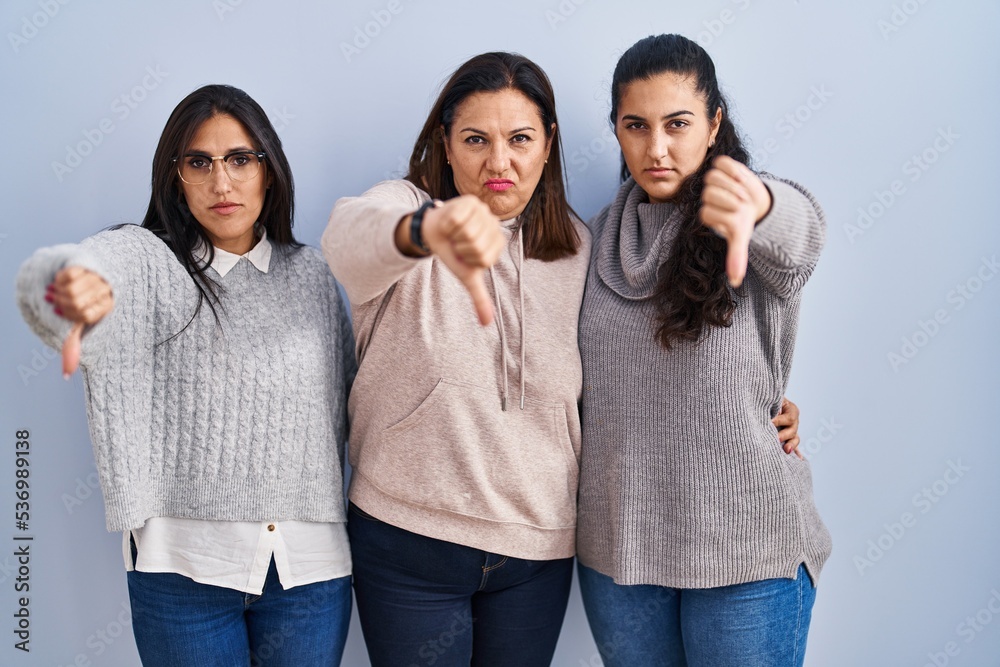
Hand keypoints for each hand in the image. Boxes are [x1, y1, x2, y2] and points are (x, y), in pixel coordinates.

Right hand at [46, 267, 113, 377]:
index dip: (67, 314)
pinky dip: (60, 278)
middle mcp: (107, 293)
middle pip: (76, 303)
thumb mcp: (82, 324)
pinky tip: (61, 278)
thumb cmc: (86, 304)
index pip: (84, 316)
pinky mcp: (89, 265)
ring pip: (72, 288)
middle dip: (61, 303)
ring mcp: (99, 277)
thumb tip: (66, 374)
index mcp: (107, 308)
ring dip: (58, 290)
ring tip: (57, 289)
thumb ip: (73, 345)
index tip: (58, 311)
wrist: (98, 274)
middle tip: (54, 299)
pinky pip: (69, 273)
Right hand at [398, 195, 504, 325]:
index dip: (469, 260)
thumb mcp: (466, 276)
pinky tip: (450, 222)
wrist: (434, 233)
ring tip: (455, 233)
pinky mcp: (469, 201)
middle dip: (461, 248)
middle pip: (476, 245)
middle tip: (458, 243)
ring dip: (454, 235)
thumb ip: (479, 298)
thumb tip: (486, 323)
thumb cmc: (453, 253)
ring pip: (467, 232)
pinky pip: (457, 220)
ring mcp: (483, 211)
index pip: (484, 259)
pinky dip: (448, 224)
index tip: (465, 254)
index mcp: (498, 243)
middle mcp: (495, 224)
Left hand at [699, 155, 771, 287]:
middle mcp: (706, 196)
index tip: (738, 215)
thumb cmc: (745, 221)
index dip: (726, 213)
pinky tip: (740, 177)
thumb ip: (736, 258)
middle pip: (708, 193)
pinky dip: (734, 169)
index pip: (706, 211)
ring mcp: (712, 180)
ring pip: (713, 177)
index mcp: (706, 213)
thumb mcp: (741, 238)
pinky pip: (722, 162)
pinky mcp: (721, 164)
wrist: (757, 201)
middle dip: (731, 199)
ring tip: (742, 191)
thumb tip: (735, 282)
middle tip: (741, 202)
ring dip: (734, 184)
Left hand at [772, 396, 801, 458]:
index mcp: (791, 409)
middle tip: (776, 439)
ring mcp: (792, 430)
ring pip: (794, 439)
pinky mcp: (789, 438)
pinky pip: (794, 446)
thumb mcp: (770, 400)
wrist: (765, 402)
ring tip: (786, 450)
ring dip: (791, 446)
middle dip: (784, 435)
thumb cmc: (766, 399)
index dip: (779, 421)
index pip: (789, 418)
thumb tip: (770, 418)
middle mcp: (793, 421)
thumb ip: (771, 407)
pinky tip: (798, 459)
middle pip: (793, 430)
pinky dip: (796, 453)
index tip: (769, 423)